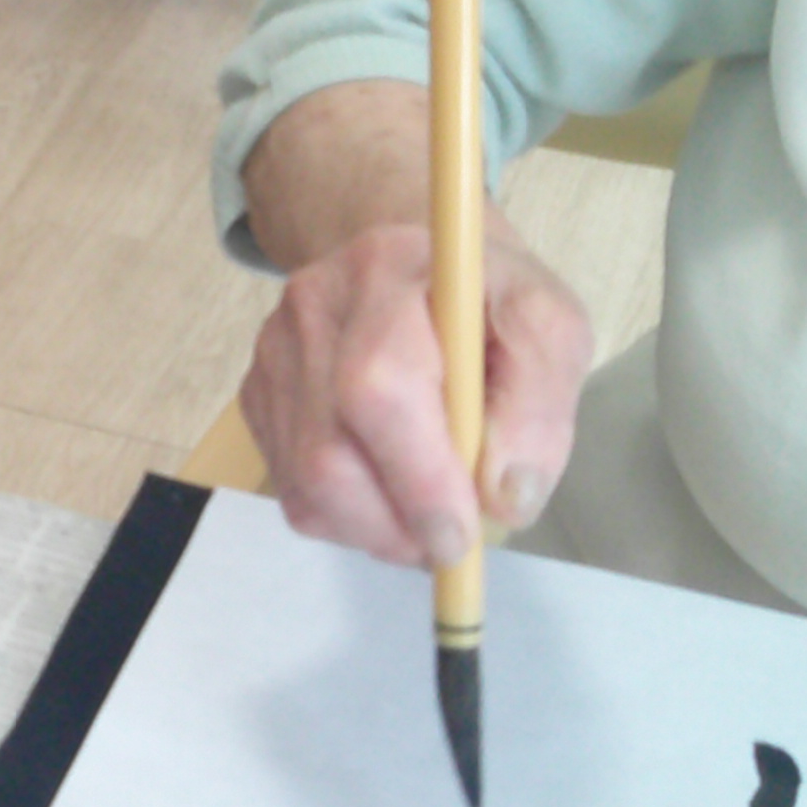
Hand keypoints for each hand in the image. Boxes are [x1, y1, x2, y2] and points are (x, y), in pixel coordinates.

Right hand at [239, 221, 594, 568]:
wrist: (410, 261)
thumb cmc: (487, 297)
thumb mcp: (550, 326)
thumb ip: (540, 406)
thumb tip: (503, 497)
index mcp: (388, 272)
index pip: (379, 388)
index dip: (418, 478)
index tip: (463, 534)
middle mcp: (311, 308)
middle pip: (325, 451)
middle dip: (393, 524)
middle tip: (447, 545)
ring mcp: (272, 353)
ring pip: (302, 480)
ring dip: (372, 528)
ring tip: (423, 522)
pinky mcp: (256, 391)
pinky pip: (289, 483)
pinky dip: (344, 514)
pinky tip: (385, 492)